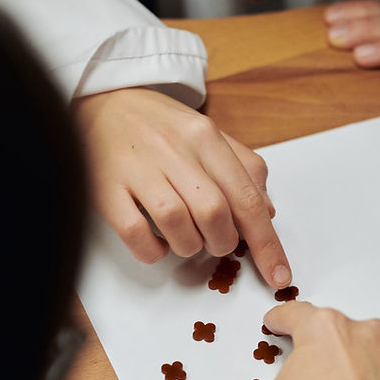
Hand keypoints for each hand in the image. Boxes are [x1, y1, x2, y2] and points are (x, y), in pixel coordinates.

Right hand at [73, 87, 291, 287]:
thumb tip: (267, 212)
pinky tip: (157, 242)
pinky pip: (136, 234)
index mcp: (205, 137)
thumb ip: (243, 169)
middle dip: (222, 242)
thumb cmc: (159, 126)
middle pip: (215, 214)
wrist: (100, 103)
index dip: (267, 244)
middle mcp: (174, 150)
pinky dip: (153, 250)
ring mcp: (137, 169)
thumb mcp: (207, 135)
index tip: (279, 276)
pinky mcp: (106, 188)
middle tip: (216, 241)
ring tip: (184, 238)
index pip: (247, 199)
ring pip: (177, 225)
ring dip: (188, 247)